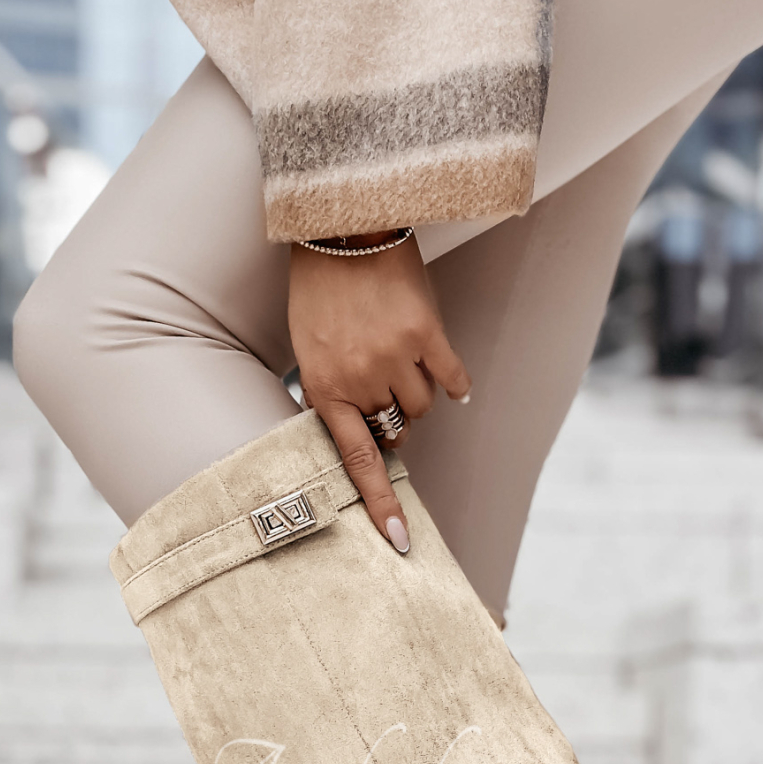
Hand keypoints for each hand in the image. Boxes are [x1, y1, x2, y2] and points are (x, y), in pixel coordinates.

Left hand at [288, 234, 470, 550]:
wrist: (341, 224)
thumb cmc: (318, 289)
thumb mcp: (307, 350)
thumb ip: (330, 394)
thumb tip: (364, 439)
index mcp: (325, 387)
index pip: (356, 460)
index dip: (378, 504)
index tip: (398, 540)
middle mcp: (361, 378)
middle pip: (395, 429)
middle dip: (391, 419)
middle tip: (381, 386)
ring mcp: (396, 355)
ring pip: (423, 408)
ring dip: (416, 397)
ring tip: (401, 363)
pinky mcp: (427, 331)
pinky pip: (452, 379)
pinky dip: (455, 384)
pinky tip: (454, 383)